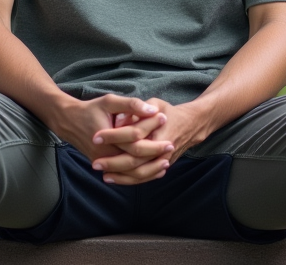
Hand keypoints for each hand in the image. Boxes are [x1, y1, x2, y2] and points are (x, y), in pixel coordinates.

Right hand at [49, 94, 170, 169]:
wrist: (69, 122)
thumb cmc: (90, 109)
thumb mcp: (109, 101)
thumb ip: (130, 104)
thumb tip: (152, 110)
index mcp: (108, 140)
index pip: (135, 138)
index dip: (152, 128)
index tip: (165, 118)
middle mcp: (106, 156)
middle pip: (136, 160)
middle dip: (155, 153)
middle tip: (171, 145)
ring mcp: (105, 164)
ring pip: (131, 173)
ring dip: (150, 169)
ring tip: (166, 160)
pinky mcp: (106, 166)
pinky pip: (126, 175)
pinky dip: (141, 175)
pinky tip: (154, 170)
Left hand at [92, 98, 212, 184]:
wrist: (190, 125)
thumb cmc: (168, 112)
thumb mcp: (155, 103)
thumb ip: (136, 109)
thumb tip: (118, 121)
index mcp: (158, 130)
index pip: (133, 135)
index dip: (114, 136)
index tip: (96, 136)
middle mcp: (162, 149)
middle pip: (134, 160)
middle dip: (113, 163)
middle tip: (95, 163)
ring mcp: (163, 161)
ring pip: (139, 174)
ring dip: (120, 176)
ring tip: (102, 174)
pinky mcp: (161, 167)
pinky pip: (144, 178)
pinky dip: (129, 180)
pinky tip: (114, 178)